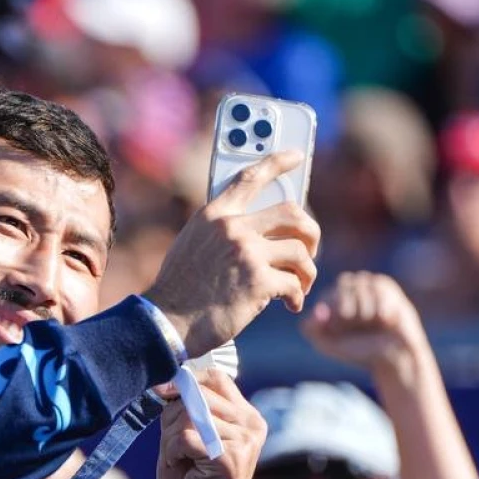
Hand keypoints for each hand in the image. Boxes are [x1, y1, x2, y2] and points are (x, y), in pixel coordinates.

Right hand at [143, 151, 319, 358]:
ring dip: (307, 272)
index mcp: (214, 215)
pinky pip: (294, 283)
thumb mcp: (193, 245)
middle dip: (310, 233)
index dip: (277, 162)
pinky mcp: (258, 281)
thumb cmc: (181, 291)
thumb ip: (223, 232)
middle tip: (309, 250)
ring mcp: (246, 253)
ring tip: (300, 286)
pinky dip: (297, 297)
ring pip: (300, 251)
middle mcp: (232, 227)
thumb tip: (262, 232)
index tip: (297, 155)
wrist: (167, 323)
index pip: (250, 177)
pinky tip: (290, 305)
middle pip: (293, 213)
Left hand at [156, 370, 266, 478]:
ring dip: (171, 436)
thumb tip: (169, 382)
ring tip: (178, 457)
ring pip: (190, 414)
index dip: (187, 381)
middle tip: (172, 443)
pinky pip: (186, 436)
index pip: (216, 378)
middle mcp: (251, 425)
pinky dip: (173, 450)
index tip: (165, 394)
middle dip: (173, 414)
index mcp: (246, 417)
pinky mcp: (230, 457)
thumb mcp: (188, 435)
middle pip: (199, 393)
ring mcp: (244, 441)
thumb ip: (185, 409)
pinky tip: (180, 465)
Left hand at [301, 272, 428, 385]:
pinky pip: (379, 292)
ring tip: (373, 324)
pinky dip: (381, 311)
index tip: (340, 331)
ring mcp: (364, 284)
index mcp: (327, 299)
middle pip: (342, 291)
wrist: (393, 355)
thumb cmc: (358, 350)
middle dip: (350, 315)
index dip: (335, 319)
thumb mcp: (329, 345)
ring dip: (366, 315)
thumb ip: (312, 330)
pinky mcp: (384, 285)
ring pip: (360, 291)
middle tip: (359, 327)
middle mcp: (344, 287)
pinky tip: (386, 319)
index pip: (326, 299)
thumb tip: (316, 311)